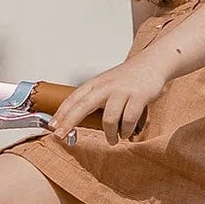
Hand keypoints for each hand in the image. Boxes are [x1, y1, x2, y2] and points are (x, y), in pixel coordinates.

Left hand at [50, 51, 170, 144]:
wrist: (153, 63)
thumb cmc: (128, 78)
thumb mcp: (106, 84)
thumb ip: (93, 99)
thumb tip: (77, 120)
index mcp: (96, 84)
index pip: (73, 99)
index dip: (61, 113)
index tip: (51, 126)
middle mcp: (106, 86)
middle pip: (82, 106)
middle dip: (69, 122)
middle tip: (61, 136)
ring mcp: (122, 91)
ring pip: (109, 118)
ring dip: (110, 134)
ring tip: (112, 140)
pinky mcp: (138, 96)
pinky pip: (129, 119)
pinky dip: (126, 130)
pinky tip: (126, 133)